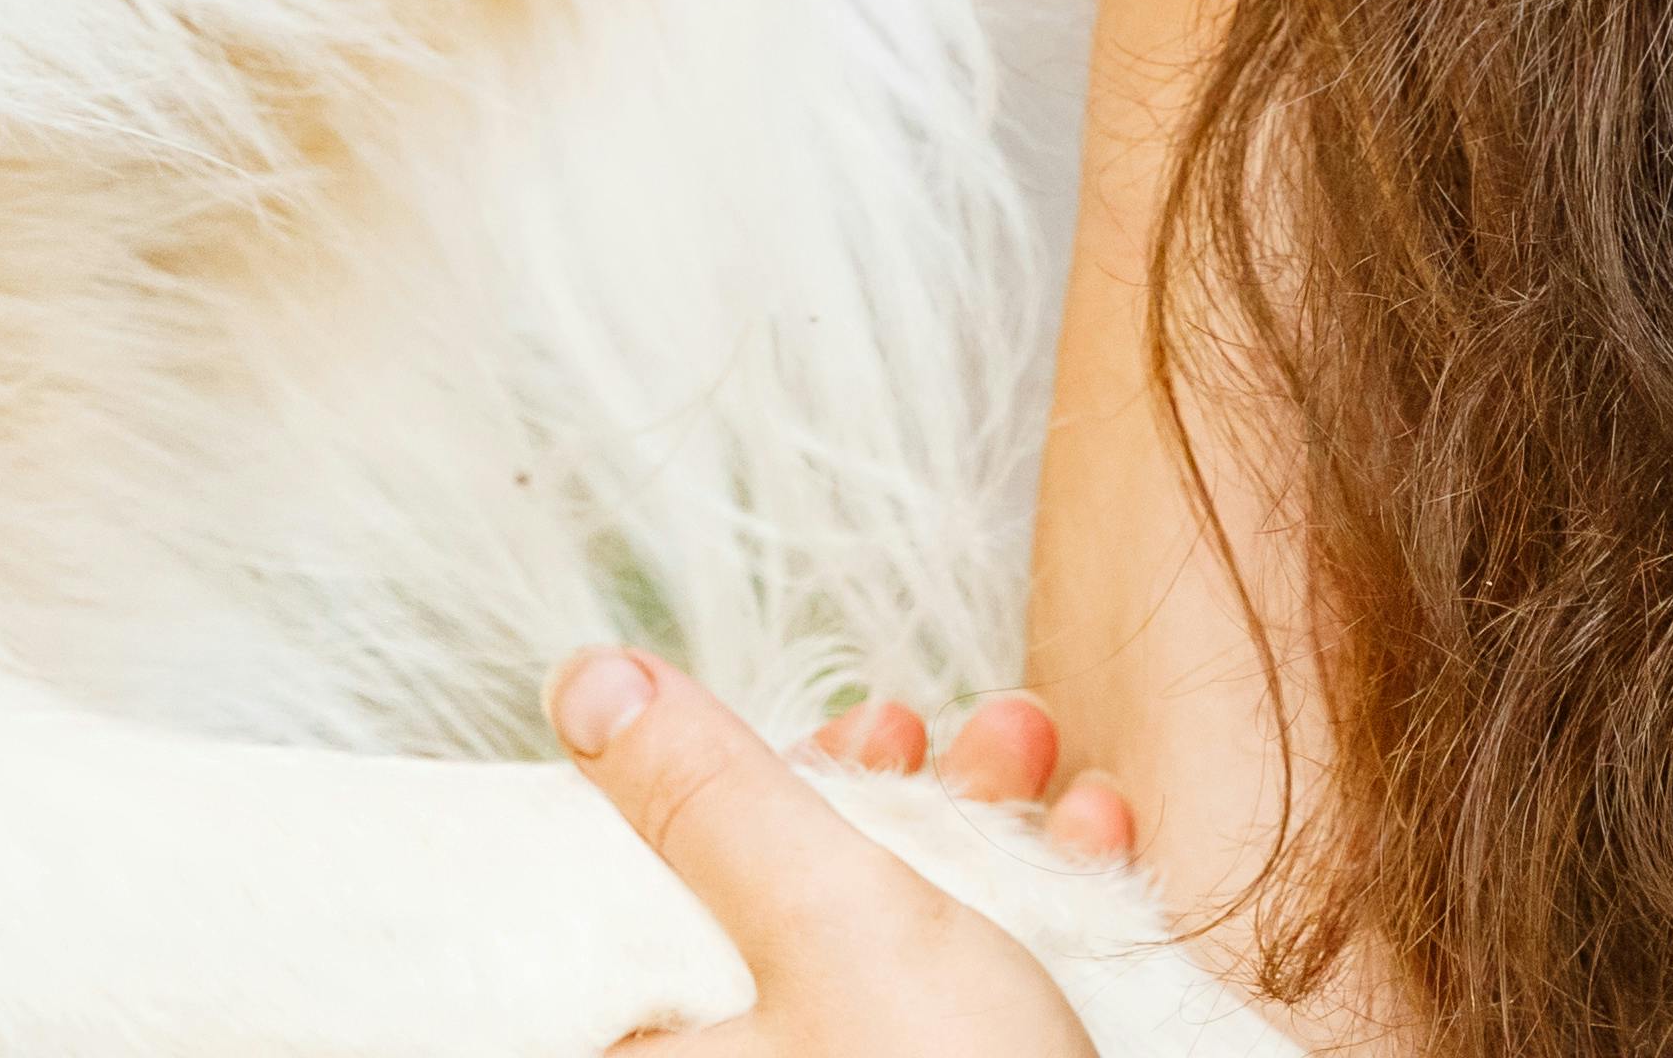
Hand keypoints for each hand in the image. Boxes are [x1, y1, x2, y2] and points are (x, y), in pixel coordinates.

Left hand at [558, 651, 1094, 1056]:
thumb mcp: (834, 919)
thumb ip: (708, 793)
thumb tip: (585, 684)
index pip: (617, 896)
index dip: (695, 784)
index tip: (776, 720)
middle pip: (758, 900)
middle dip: (867, 786)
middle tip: (925, 727)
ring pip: (877, 930)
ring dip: (965, 815)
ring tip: (1027, 746)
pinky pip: (956, 989)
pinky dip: (1022, 900)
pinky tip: (1087, 833)